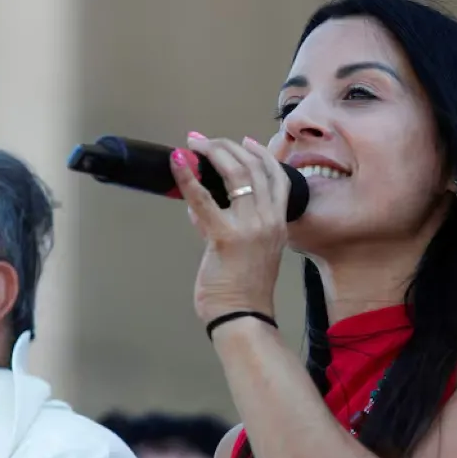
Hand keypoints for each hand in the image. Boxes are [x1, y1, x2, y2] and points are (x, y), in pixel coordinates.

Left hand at [170, 133, 289, 324]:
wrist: (243, 316)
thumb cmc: (244, 290)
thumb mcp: (250, 251)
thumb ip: (227, 224)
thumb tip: (200, 204)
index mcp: (279, 224)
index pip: (277, 176)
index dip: (260, 153)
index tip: (244, 140)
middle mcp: (269, 220)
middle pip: (254, 167)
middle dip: (228, 146)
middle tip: (205, 141)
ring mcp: (250, 227)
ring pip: (235, 173)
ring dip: (213, 152)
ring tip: (194, 144)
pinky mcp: (224, 236)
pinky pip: (203, 199)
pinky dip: (188, 177)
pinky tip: (178, 162)